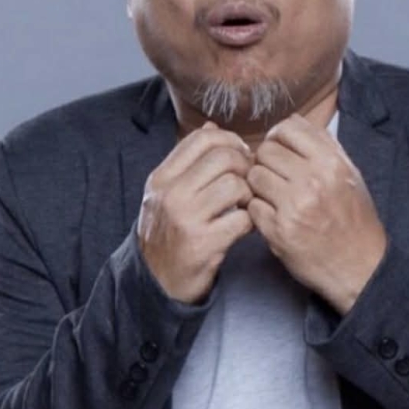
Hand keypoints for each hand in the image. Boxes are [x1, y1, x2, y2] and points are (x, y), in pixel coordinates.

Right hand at [137, 121, 253, 303]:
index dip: (231, 141)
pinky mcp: (203, 244)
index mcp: (162, 177)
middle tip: (249, 182)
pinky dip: (251, 222)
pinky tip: (244, 228)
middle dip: (245, 167)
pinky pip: (243, 219)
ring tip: (245, 206)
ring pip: (235, 185)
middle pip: (224, 157)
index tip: (241, 156)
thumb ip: (189, 161)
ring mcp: (185, 218)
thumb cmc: (168, 232)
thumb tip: (212, 127)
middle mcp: (170, 194)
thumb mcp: (167, 193)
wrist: (157, 281)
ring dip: (249, 195)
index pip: (204, 138)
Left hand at [246, 113, 386, 314]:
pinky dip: (258, 211)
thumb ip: (323, 147)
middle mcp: (312, 180)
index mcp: (331, 162)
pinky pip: (252, 206)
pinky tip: (273, 217)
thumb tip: (291, 124)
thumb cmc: (354, 219)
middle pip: (266, 150)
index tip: (279, 150)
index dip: (279, 137)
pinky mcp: (279, 231)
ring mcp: (294, 206)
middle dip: (266, 162)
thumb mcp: (350, 175)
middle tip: (274, 177)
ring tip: (272, 197)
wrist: (360, 266)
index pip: (288, 128)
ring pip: (254, 176)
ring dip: (259, 186)